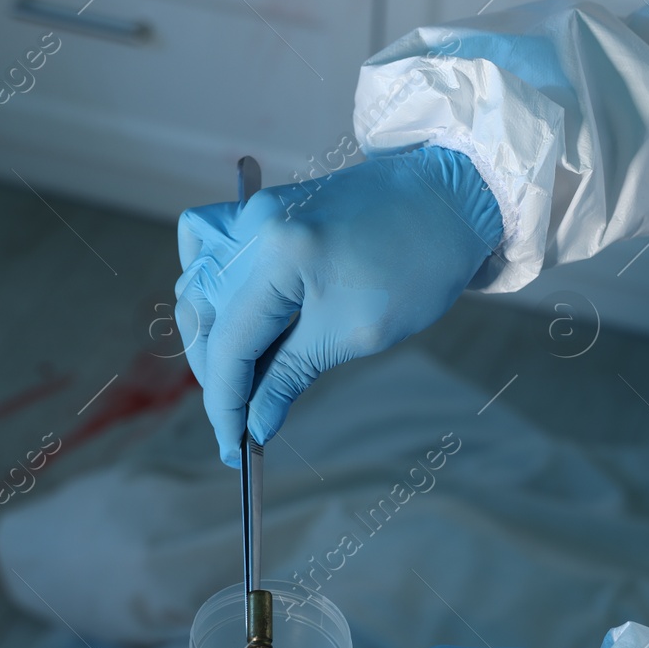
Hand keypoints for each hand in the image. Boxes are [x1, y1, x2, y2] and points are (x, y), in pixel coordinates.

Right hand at [175, 145, 503, 465]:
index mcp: (279, 254)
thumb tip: (255, 422)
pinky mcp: (265, 212)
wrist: (451, 198)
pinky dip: (217, 293)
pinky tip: (236, 320)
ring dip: (213, 338)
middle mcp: (254, 226)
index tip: (233, 448)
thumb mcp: (355, 332)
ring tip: (243, 380)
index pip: (229, 344)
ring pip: (197, 284)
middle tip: (240, 422)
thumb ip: (292, 375)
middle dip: (216, 376)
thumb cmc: (417, 264)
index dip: (225, 404)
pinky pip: (214, 254)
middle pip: (202, 314)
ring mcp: (255, 213)